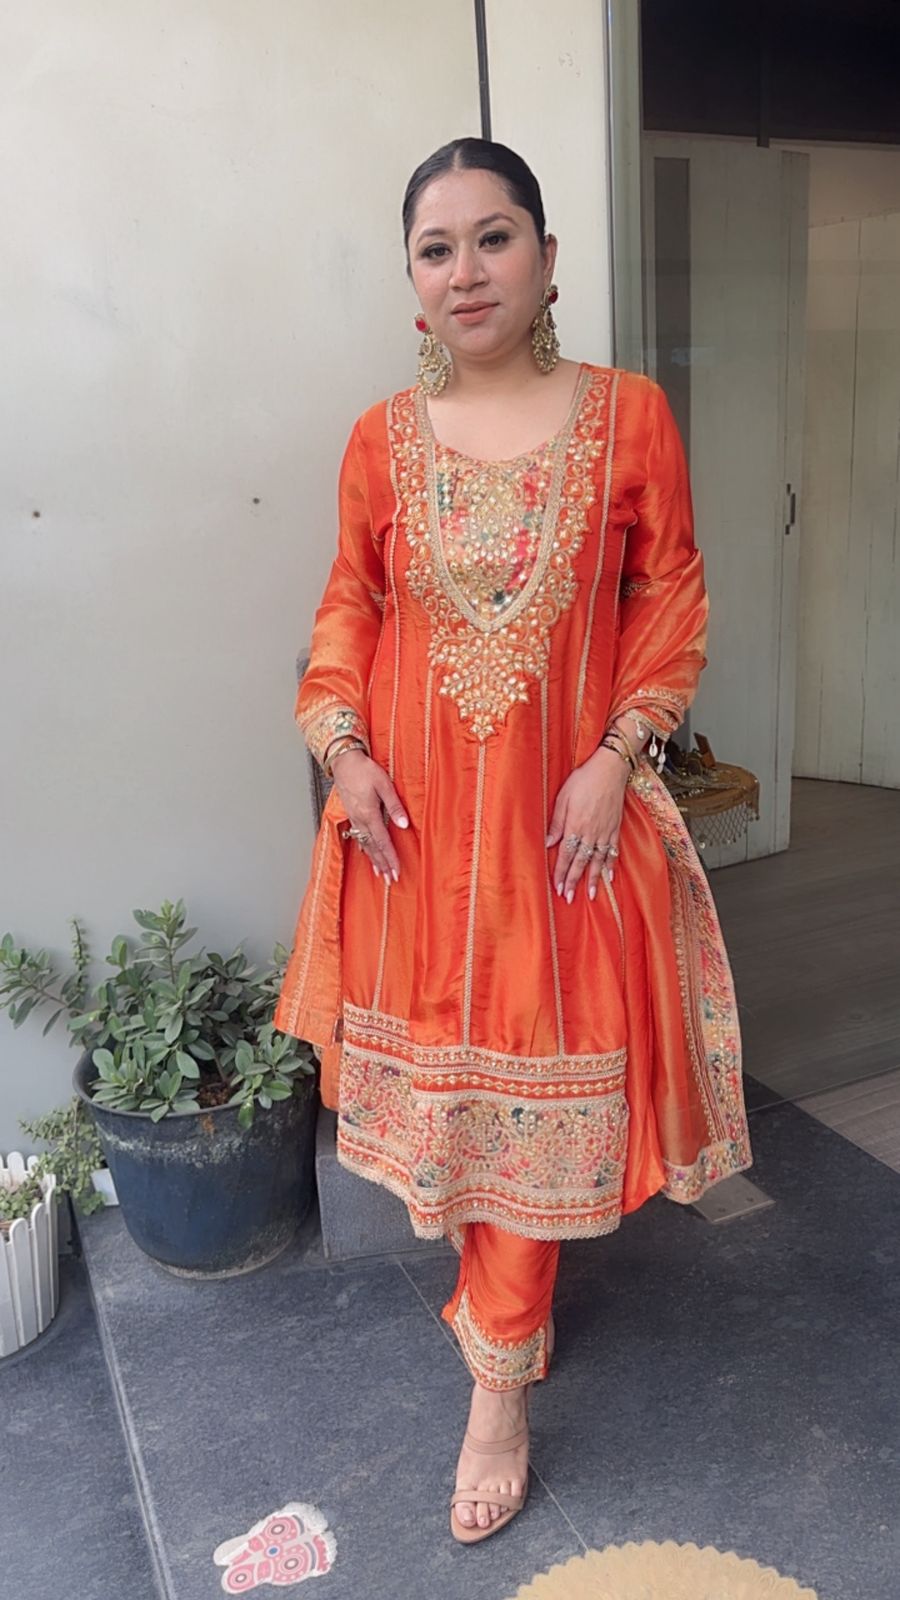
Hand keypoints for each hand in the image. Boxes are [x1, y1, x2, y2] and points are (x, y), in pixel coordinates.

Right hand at [330, 749, 408, 883]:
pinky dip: (365, 849)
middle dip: (383, 865)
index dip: (390, 858)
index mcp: (369, 814)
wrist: (344, 761)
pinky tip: (368, 855)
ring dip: (374, 860)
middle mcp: (360, 820)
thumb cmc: (364, 770)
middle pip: (373, 848)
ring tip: (381, 874)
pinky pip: (359, 837)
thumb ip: (394, 806)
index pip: (383, 841)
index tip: (397, 871)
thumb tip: (404, 824)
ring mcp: (354, 818)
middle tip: (391, 880)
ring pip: (365, 844)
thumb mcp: (384, 784)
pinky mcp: (352, 814)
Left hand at [545, 746, 628, 901]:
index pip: (565, 855)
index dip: (561, 873)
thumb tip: (548, 844)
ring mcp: (605, 832)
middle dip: (574, 881)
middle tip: (570, 898)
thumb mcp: (563, 798)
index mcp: (575, 826)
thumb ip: (556, 823)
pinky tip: (609, 877)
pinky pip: (613, 851)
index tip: (558, 888)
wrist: (610, 769)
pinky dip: (611, 865)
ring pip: (597, 861)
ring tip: (591, 895)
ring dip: (593, 879)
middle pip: (580, 862)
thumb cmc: (583, 780)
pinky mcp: (615, 828)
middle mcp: (590, 833)